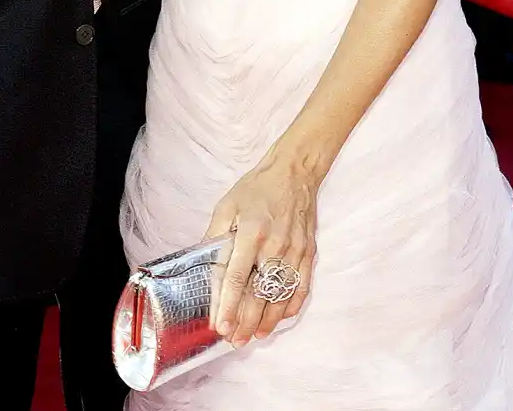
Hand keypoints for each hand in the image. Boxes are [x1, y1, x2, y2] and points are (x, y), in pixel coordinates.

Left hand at [204, 150, 317, 347]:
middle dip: (244, 320)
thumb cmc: (256, 189)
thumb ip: (215, 235)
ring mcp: (294, 251)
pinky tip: (278, 319)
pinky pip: (300, 288)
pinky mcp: (308, 254)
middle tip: (234, 340)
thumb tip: (204, 263)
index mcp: (250, 232)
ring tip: (252, 336)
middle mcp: (274, 245)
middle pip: (258, 293)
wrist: (293, 173)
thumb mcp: (227, 206)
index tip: (219, 325)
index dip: (226, 304)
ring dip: (266, 320)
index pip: (235, 276)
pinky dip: (290, 307)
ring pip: (280, 295)